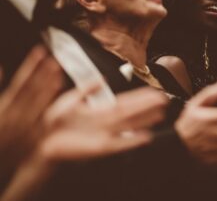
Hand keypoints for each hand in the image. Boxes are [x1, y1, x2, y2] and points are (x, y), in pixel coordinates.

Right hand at [0, 46, 62, 175]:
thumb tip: (1, 66)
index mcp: (3, 109)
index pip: (19, 83)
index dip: (30, 65)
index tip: (40, 51)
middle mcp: (13, 118)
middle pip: (31, 91)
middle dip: (43, 73)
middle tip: (53, 58)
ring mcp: (24, 129)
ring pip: (40, 105)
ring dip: (50, 87)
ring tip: (58, 71)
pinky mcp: (32, 140)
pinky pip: (45, 122)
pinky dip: (54, 108)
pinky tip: (61, 97)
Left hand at [39, 86, 167, 161]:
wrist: (42, 142)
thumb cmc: (53, 124)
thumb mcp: (70, 99)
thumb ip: (86, 88)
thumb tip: (102, 79)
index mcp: (99, 111)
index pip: (125, 102)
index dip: (140, 97)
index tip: (154, 92)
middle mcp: (105, 122)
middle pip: (131, 112)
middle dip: (148, 106)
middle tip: (164, 99)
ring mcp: (105, 134)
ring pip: (129, 124)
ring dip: (145, 120)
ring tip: (161, 114)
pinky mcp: (100, 148)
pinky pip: (120, 144)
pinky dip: (133, 141)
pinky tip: (147, 137)